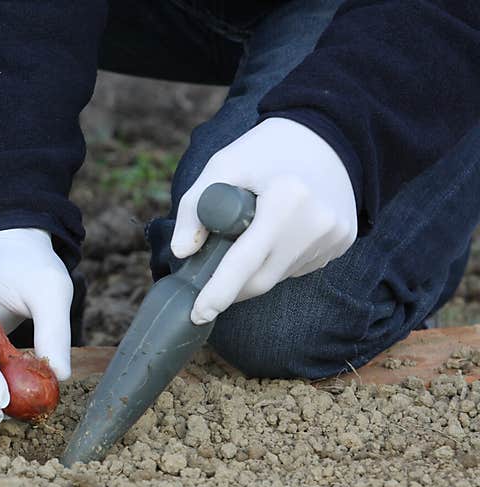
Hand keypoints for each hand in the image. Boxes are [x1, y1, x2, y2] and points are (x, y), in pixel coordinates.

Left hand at [172, 117, 357, 324]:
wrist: (329, 131)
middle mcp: (316, 223)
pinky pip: (299, 265)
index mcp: (287, 200)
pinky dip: (279, 259)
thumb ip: (194, 208)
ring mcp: (335, 236)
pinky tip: (279, 232)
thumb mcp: (222, 166)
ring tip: (251, 234)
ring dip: (256, 270)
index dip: (218, 292)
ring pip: (280, 275)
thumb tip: (182, 253)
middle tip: (210, 283)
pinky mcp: (344, 241)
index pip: (245, 262)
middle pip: (262, 280)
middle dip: (231, 288)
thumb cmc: (265, 149)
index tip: (198, 314)